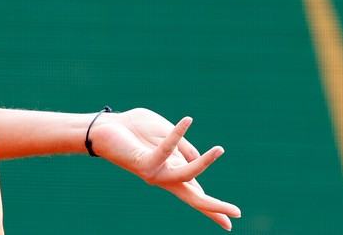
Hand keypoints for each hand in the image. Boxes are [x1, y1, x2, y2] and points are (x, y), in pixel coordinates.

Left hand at [88, 108, 240, 229]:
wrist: (106, 128)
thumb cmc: (136, 131)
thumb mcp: (166, 135)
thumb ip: (183, 148)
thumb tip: (198, 160)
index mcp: (172, 172)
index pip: (197, 193)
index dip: (213, 208)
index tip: (231, 221)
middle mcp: (164, 178)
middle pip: (194, 198)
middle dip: (214, 208)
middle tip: (236, 216)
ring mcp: (154, 173)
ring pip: (185, 176)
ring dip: (204, 163)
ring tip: (220, 149)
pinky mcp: (144, 163)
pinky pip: (166, 149)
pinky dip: (177, 135)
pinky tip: (187, 121)